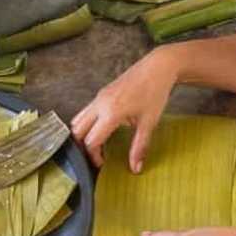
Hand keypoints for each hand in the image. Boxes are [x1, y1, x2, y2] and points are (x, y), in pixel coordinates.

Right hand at [70, 48, 177, 169]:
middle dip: (84, 146)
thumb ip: (140, 147)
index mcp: (110, 112)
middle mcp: (100, 104)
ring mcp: (99, 97)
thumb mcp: (149, 123)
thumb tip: (135, 168)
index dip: (94, 156)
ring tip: (99, 144)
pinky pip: (86, 111)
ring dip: (83, 134)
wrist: (158, 67)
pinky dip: (88, 124)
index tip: (103, 164)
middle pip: (78, 131)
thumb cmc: (155, 93)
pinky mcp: (102, 93)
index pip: (91, 141)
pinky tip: (103, 130)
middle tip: (98, 156)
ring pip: (78, 119)